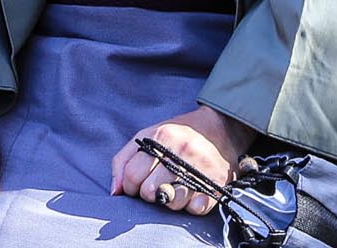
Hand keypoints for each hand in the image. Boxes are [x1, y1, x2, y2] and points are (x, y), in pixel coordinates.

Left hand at [110, 106, 255, 215]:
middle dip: (148, 194)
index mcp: (160, 139)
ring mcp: (200, 169)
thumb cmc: (177, 135)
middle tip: (156, 186)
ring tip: (173, 188)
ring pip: (172, 202)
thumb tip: (115, 192)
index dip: (130, 186)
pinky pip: (195, 208)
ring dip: (169, 201)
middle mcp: (180, 153)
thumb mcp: (147, 136)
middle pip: (150, 191)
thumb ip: (124, 160)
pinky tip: (190, 195)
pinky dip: (190, 206)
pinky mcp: (216, 184)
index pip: (133, 174)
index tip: (136, 185)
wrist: (221, 127)